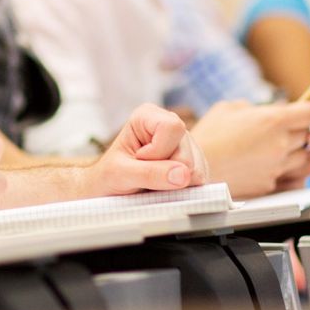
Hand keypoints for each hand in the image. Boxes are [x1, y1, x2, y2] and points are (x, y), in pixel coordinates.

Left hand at [88, 103, 207, 194]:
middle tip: (145, 176)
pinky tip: (164, 187)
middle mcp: (170, 126)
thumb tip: (184, 174)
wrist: (110, 193)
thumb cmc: (109, 177)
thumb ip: (149, 173)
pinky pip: (199, 180)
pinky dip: (182, 190)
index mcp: (148, 116)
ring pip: (196, 170)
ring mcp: (185, 145)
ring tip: (153, 182)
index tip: (140, 160)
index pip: (172, 128)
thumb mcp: (120, 174)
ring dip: (174, 184)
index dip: (159, 151)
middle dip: (166, 173)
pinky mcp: (194, 164)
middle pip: (186, 154)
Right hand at [190, 100, 309, 197]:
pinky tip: (281, 166)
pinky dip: (295, 172)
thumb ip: (257, 108)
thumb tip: (268, 112)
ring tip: (284, 147)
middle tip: (297, 127)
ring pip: (309, 158)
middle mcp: (280, 144)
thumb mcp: (229, 109)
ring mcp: (278, 167)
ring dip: (302, 151)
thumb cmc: (207, 138)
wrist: (193, 170)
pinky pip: (297, 179)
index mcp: (272, 120)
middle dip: (308, 129)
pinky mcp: (272, 185)